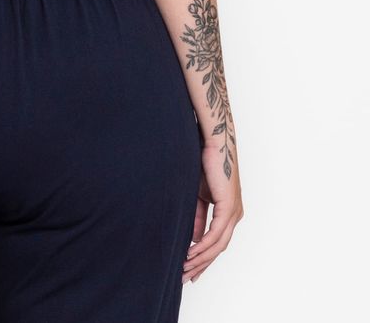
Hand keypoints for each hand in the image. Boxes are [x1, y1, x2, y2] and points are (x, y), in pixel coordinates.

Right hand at [182, 142, 243, 283]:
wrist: (214, 143)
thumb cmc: (206, 163)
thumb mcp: (198, 195)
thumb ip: (198, 216)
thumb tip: (193, 237)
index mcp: (228, 212)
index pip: (216, 241)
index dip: (203, 257)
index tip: (189, 268)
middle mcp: (234, 215)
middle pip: (218, 248)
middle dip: (201, 264)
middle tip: (186, 277)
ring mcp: (233, 212)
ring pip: (218, 244)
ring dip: (201, 258)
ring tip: (185, 268)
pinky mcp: (228, 207)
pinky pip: (216, 233)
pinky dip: (203, 245)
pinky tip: (192, 253)